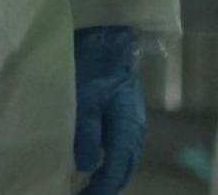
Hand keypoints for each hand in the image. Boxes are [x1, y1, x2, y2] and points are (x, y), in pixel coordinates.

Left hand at [73, 26, 144, 194]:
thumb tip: (85, 166)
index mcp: (127, 126)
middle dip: (106, 186)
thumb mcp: (83, 96)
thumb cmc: (92, 64)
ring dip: (109, 175)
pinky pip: (119, 147)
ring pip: (123, 159)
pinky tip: (93, 164)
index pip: (116, 169)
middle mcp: (134, 129)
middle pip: (124, 168)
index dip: (100, 188)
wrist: (107, 38)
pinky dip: (109, 161)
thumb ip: (86, 130)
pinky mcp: (124, 115)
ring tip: (87, 187)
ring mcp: (132, 122)